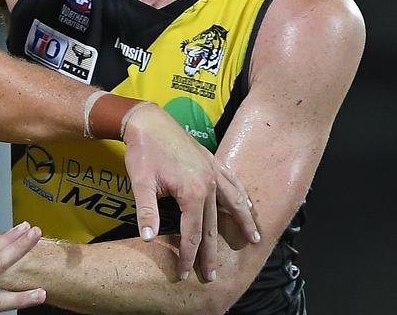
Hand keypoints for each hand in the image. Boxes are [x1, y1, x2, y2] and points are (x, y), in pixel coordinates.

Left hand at [121, 104, 260, 282]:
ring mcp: (213, 171)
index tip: (186, 273)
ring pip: (233, 202)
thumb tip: (147, 238)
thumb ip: (147, 211)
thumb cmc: (143, 150)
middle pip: (213, 225)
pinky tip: (248, 204)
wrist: (148, 120)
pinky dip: (241, 194)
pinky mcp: (211, 160)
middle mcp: (208, 183)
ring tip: (255, 239)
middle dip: (213, 251)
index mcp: (192, 191)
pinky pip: (232, 181)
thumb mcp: (141, 182)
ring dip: (244, 222)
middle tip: (214, 275)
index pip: (192, 232)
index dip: (189, 255)